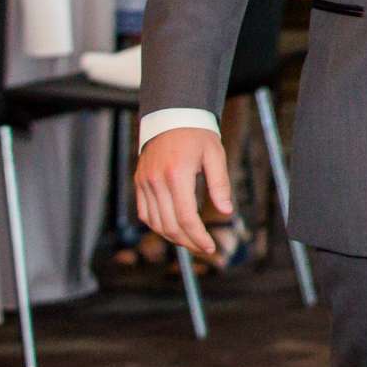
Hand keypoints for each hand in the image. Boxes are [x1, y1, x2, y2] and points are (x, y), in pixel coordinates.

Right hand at [134, 126, 232, 258]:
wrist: (171, 117)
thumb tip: (227, 211)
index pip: (185, 217)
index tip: (210, 247)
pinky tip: (173, 229)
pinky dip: (157, 226)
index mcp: (177, 175)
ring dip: (172, 237)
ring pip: (154, 223)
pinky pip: (144, 213)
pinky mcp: (139, 183)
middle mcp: (156, 182)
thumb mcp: (215, 155)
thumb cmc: (197, 135)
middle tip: (203, 248)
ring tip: (191, 242)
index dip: (197, 237)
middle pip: (169, 225)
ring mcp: (144, 183)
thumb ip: (220, 184)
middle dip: (187, 242)